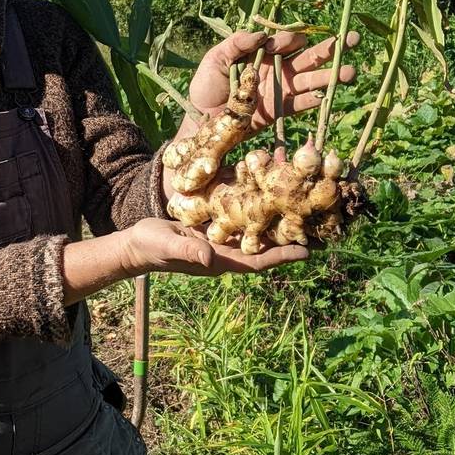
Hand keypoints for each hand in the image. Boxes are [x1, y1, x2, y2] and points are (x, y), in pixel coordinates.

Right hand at [119, 217, 308, 276]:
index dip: (283, 256)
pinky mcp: (215, 227)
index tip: (308, 250)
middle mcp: (227, 251)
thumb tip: (210, 257)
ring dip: (276, 221)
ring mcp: (222, 240)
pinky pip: (242, 219)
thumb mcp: (168, 245)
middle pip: (264, 247)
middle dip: (288, 237)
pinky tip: (267, 193)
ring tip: (298, 205)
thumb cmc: (152, 247)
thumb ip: (188, 250)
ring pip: (256, 232)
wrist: (138, 244)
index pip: (258, 261)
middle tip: (315, 224)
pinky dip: (256, 208)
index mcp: (220, 260)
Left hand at [187, 28, 360, 133]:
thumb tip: (261, 35)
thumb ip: (236, 43)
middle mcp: (276, 68)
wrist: (202, 120)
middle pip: (307, 56)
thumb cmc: (206, 86)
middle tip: (353, 39)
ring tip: (350, 72)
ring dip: (330, 76)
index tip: (294, 42)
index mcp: (262, 53)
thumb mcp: (215, 59)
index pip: (285, 41)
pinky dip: (314, 100)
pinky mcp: (279, 111)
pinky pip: (300, 104)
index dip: (292, 40)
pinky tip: (330, 95)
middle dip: (330, 49)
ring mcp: (279, 90)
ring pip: (310, 79)